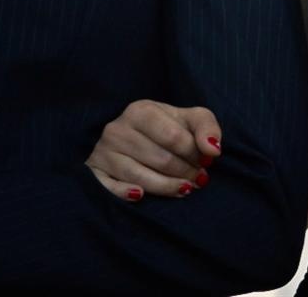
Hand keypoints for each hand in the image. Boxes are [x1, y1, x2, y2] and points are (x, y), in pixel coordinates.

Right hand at [85, 100, 221, 201]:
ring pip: (139, 176)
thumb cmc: (167, 126)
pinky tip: (142, 196)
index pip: (174, 137)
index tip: (207, 162)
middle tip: (199, 180)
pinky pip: (109, 188)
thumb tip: (213, 150)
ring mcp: (102, 151)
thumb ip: (207, 128)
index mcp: (141, 111)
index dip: (195, 154)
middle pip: (159, 159)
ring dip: (167, 187)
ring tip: (185, 189)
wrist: (132, 134)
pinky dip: (126, 194)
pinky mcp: (93, 171)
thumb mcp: (190, 119)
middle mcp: (117, 129)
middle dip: (185, 172)